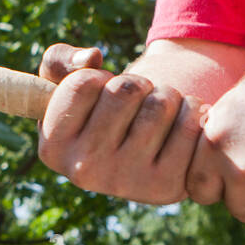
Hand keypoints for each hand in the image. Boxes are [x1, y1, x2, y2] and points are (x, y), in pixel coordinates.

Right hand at [37, 43, 204, 203]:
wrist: (141, 155)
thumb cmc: (98, 111)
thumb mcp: (65, 83)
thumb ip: (60, 60)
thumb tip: (91, 57)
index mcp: (53, 148)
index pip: (83, 83)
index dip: (99, 77)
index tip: (99, 95)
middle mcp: (84, 171)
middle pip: (124, 90)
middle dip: (136, 84)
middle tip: (134, 104)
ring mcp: (126, 182)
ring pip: (160, 102)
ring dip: (165, 95)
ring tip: (156, 114)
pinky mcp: (166, 187)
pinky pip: (190, 123)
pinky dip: (191, 112)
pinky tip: (180, 127)